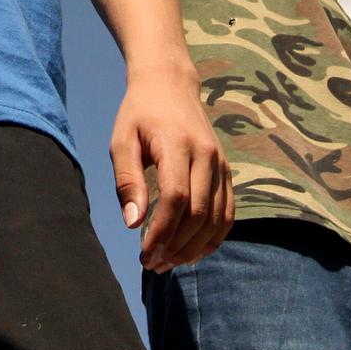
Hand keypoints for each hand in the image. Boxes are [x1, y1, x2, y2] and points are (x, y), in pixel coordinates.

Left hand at [109, 58, 231, 271]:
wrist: (170, 84)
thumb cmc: (140, 114)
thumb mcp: (122, 141)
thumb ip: (127, 181)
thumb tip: (133, 224)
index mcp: (177, 144)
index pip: (176, 198)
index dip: (162, 232)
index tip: (143, 255)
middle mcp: (207, 155)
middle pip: (199, 213)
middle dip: (175, 246)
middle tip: (151, 264)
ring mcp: (221, 163)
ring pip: (216, 218)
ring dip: (194, 248)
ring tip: (168, 262)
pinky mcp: (226, 171)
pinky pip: (228, 213)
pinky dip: (213, 238)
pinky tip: (192, 252)